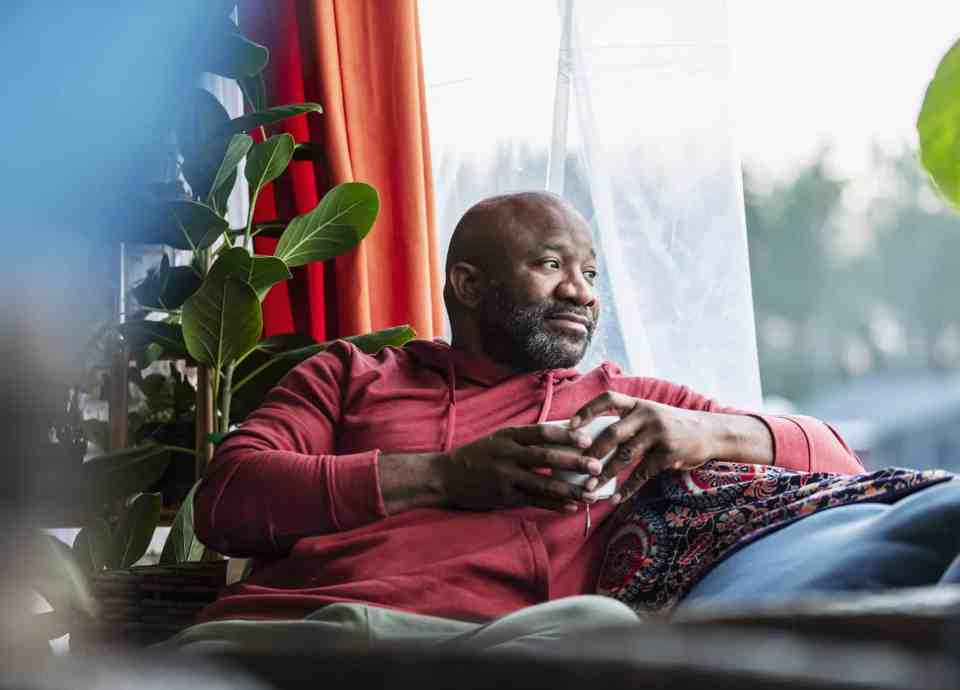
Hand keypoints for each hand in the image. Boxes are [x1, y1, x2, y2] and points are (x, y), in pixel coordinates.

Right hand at [440, 424, 603, 512]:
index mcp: (508, 436)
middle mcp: (508, 455)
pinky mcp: (504, 496)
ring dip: (569, 489)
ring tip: (590, 493)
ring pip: (543, 484)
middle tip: (597, 465)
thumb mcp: (498, 438)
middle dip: (574, 462)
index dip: (566, 435)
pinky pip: (533, 501)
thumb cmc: (477, 455)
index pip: (542, 432)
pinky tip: (570, 507)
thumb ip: (523, 438)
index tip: (586, 439)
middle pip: (547, 458)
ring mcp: (505, 477)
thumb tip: (559, 435)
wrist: (445, 476)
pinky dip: (553, 505)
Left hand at [570, 392, 717, 503]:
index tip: (570, 426)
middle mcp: (647, 415)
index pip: (608, 399)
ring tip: (589, 487)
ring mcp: (659, 435)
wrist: (710, 432)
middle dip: (592, 451)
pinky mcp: (669, 454)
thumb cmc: (671, 425)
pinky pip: (642, 473)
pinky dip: (627, 487)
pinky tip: (615, 498)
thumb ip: (627, 422)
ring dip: (605, 473)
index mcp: (638, 404)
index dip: (587, 410)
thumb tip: (591, 439)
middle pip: (613, 432)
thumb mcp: (650, 414)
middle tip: (575, 467)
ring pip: (625, 456)